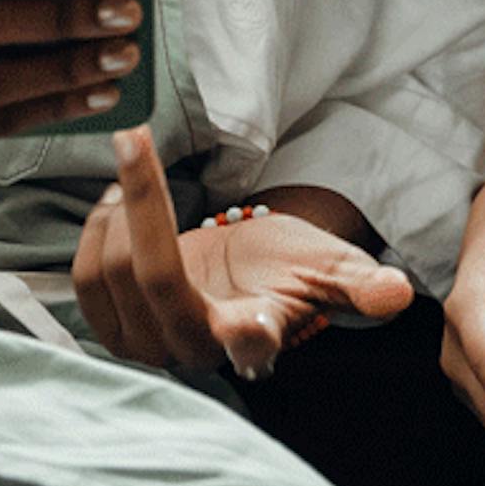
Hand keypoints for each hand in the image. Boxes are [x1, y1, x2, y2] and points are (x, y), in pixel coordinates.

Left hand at [75, 129, 411, 377]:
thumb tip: (399, 292)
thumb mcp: (330, 269)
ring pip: (110, 277)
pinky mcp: (117, 330)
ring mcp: (151, 344)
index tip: (253, 324)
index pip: (252, 346)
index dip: (249, 339)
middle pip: (157, 282)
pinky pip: (84, 282)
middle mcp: (197, 349)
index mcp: (255, 336)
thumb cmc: (287, 270)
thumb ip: (361, 284)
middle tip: (134, 136)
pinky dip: (94, 232)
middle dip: (143, 202)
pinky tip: (115, 200)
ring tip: (133, 167)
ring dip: (116, 210)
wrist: (245, 280)